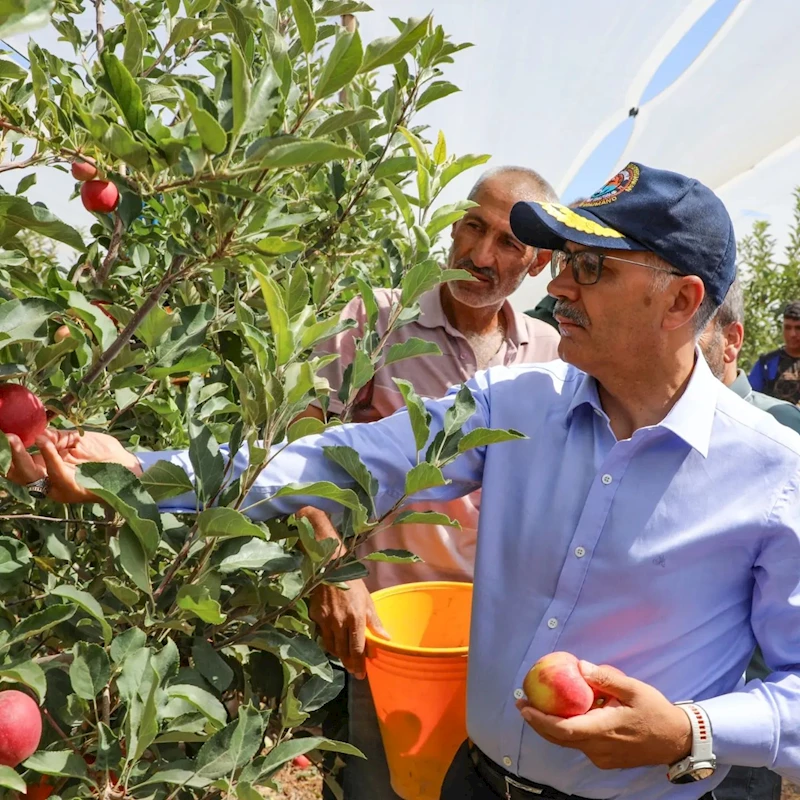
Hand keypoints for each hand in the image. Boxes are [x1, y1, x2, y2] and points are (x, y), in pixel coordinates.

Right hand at [6, 428, 141, 503]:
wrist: (128, 465)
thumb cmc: (103, 453)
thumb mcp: (76, 440)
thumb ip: (55, 437)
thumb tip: (35, 431)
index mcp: (47, 468)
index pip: (18, 465)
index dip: (8, 453)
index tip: (5, 434)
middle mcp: (48, 480)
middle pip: (18, 473)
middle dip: (9, 455)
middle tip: (7, 436)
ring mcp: (59, 486)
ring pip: (30, 476)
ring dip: (21, 456)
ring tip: (15, 438)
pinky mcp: (71, 488)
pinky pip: (55, 472)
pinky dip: (48, 456)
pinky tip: (43, 442)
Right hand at [310, 578, 388, 678]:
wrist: (331, 567)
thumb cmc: (353, 583)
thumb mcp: (368, 600)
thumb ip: (375, 621)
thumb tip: (387, 638)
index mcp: (356, 617)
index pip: (356, 648)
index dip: (358, 664)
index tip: (361, 675)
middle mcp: (340, 621)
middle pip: (342, 651)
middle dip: (348, 663)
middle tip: (354, 670)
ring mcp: (325, 619)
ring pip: (330, 646)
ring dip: (338, 654)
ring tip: (344, 657)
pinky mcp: (315, 615)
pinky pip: (322, 633)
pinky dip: (328, 639)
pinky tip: (334, 638)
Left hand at [516, 661, 691, 769]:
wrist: (676, 741)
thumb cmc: (656, 712)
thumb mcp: (634, 688)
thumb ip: (606, 678)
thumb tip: (580, 667)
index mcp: (604, 730)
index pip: (564, 729)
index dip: (540, 719)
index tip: (525, 706)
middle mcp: (599, 748)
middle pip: (559, 738)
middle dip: (537, 721)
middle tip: (522, 703)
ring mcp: (602, 756)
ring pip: (568, 743)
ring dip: (550, 726)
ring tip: (536, 706)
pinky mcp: (605, 758)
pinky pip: (579, 744)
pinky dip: (566, 730)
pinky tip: (562, 714)